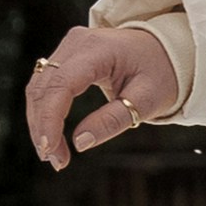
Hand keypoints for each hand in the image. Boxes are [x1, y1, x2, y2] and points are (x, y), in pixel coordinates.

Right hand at [24, 19, 180, 169]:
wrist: (167, 49)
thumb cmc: (161, 72)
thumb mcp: (147, 100)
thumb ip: (114, 120)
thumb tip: (79, 142)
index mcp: (98, 49)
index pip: (61, 84)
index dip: (49, 119)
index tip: (49, 149)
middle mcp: (77, 43)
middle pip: (43, 87)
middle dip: (43, 127)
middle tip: (56, 162)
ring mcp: (69, 47)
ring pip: (38, 88)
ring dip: (40, 123)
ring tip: (54, 155)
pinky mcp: (65, 56)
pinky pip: (45, 86)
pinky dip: (45, 113)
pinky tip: (52, 137)